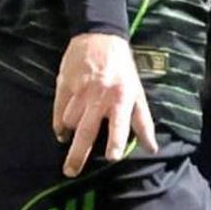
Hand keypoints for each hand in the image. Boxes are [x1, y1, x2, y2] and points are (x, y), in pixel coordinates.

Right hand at [52, 30, 156, 174]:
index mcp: (121, 98)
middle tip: (70, 172)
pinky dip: (58, 123)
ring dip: (71, 133)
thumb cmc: (123, 69)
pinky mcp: (64, 84)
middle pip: (87, 130)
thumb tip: (152, 148)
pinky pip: (58, 110)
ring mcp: (80, 91)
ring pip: (70, 120)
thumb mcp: (137, 92)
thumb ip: (143, 122)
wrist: (99, 37)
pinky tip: (61, 131)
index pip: (119, 124)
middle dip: (78, 154)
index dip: (115, 142)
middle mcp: (99, 96)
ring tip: (70, 140)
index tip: (111, 158)